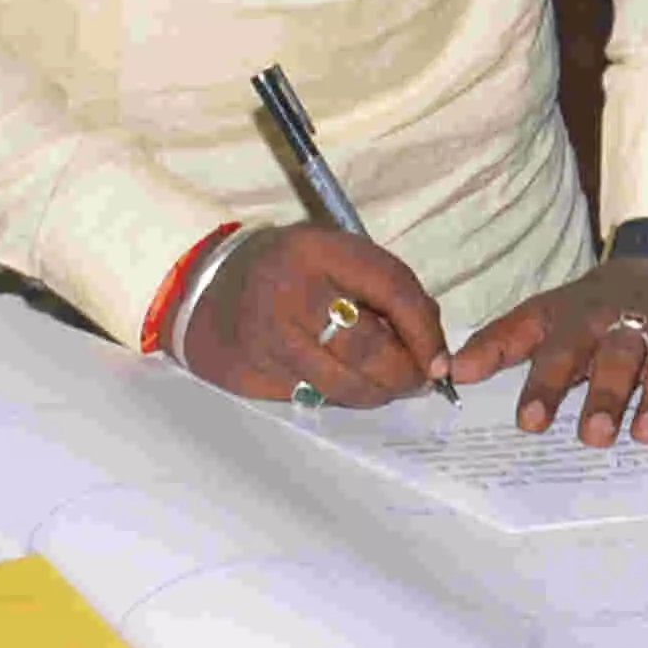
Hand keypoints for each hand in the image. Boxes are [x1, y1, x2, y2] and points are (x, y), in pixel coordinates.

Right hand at [178, 222, 446, 403]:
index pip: (391, 288)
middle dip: (405, 371)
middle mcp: (291, 291)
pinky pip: (317, 398)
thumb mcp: (333, 255)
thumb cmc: (288, 270)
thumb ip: (382, 287)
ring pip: (345, 383)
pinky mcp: (256, 374)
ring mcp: (270, 337)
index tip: (441, 359)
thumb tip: (433, 343)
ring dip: (379, 393)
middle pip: (369, 346)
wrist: (206, 290)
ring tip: (389, 387)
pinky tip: (351, 388)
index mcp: (318, 249)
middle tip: (420, 380)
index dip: (425, 331)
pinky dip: (345, 398)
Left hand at [453, 262, 647, 443]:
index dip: (545, 385)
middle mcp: (632, 321)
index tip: (529, 422)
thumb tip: (449, 371)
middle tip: (594, 436)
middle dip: (606, 394)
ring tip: (647, 434)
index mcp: (585, 317)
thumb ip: (501, 343)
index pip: (560, 349)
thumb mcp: (548, 313)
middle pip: (619, 356)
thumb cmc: (600, 303)